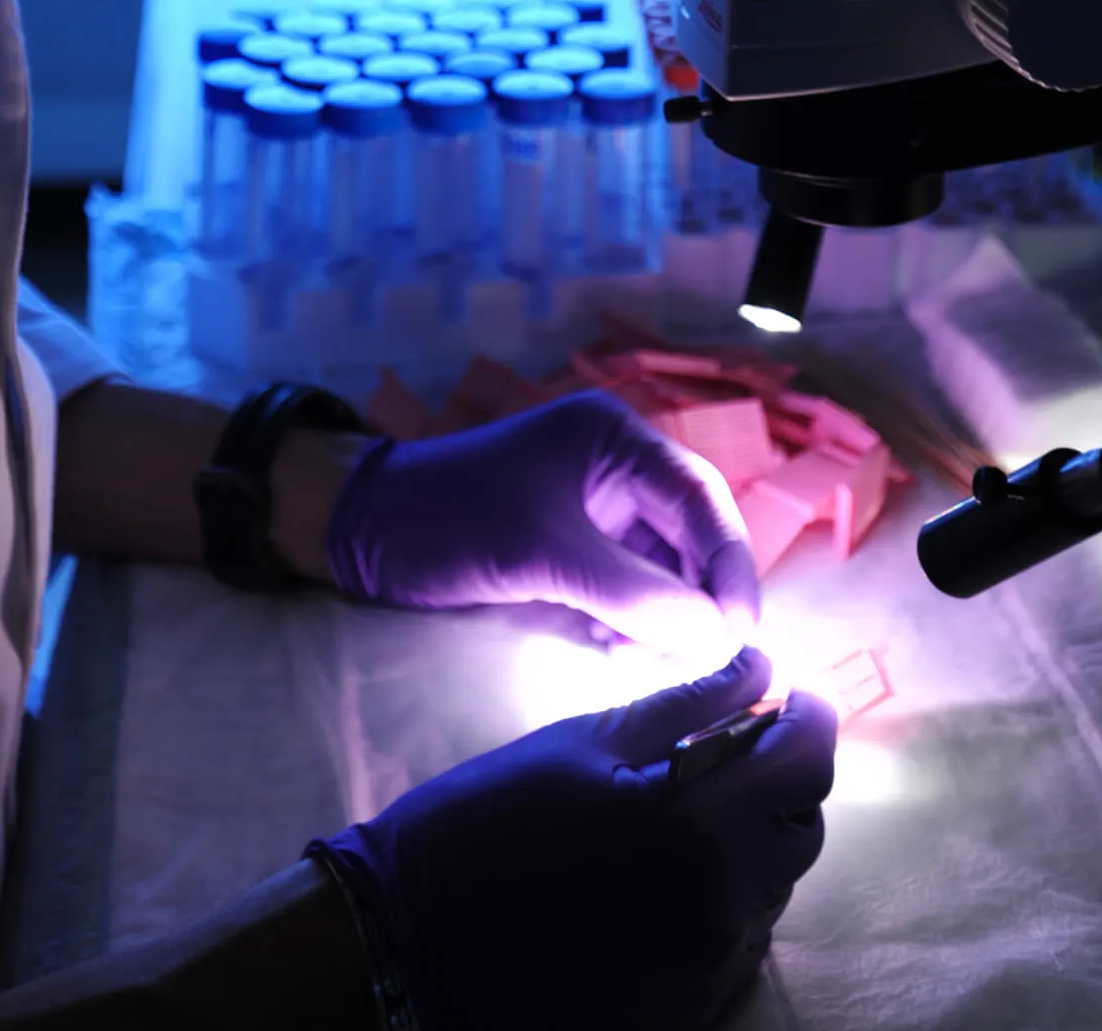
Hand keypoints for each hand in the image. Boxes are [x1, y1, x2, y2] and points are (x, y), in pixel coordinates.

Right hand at [313, 651, 835, 1030]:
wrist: (408, 943)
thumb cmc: (482, 825)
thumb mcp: (580, 744)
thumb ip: (687, 705)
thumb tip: (761, 667)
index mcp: (702, 825)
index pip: (810, 759)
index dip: (805, 715)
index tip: (781, 696)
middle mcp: (726, 904)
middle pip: (802, 824)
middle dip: (774, 777)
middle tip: (716, 753)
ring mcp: (711, 965)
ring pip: (772, 883)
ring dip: (746, 839)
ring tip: (669, 819)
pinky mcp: (691, 1005)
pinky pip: (737, 937)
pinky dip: (719, 897)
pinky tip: (652, 879)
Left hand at [326, 390, 758, 665]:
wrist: (360, 532)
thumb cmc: (448, 522)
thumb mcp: (544, 557)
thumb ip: (634, 595)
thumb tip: (717, 639)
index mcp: (615, 439)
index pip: (703, 499)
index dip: (730, 567)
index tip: (741, 632)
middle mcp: (614, 466)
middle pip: (689, 536)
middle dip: (697, 599)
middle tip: (704, 661)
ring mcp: (592, 507)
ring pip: (660, 568)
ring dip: (664, 617)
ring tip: (652, 662)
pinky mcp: (569, 546)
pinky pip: (625, 585)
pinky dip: (629, 621)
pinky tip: (617, 653)